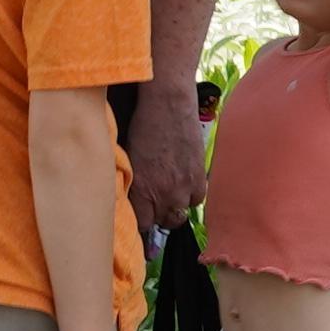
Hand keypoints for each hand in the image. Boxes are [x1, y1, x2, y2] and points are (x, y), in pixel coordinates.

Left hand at [125, 85, 205, 236]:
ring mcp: (184, 188)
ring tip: (169, 189)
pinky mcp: (200, 177)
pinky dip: (191, 194)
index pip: (142, 226)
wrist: (169, 104)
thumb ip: (131, 184)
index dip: (141, 223)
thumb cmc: (143, 126)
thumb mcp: (129, 158)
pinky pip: (197, 200)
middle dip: (158, 216)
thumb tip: (130, 201)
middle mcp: (164, 194)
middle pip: (163, 223)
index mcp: (141, 191)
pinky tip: (183, 180)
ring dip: (174, 205)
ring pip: (180, 213)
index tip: (140, 220)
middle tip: (154, 203)